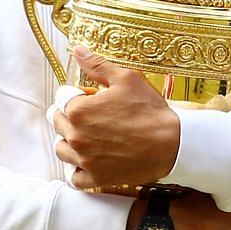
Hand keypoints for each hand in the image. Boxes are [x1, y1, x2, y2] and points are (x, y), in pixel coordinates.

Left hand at [55, 49, 183, 189]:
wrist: (172, 144)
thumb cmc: (150, 111)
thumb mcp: (127, 79)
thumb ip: (98, 66)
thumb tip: (78, 51)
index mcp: (78, 110)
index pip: (62, 98)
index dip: (77, 95)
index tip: (92, 97)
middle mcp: (75, 136)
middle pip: (58, 123)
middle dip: (71, 116)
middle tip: (94, 115)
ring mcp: (84, 159)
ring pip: (62, 149)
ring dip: (71, 141)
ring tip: (90, 136)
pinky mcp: (95, 177)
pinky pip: (73, 176)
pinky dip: (78, 169)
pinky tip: (91, 160)